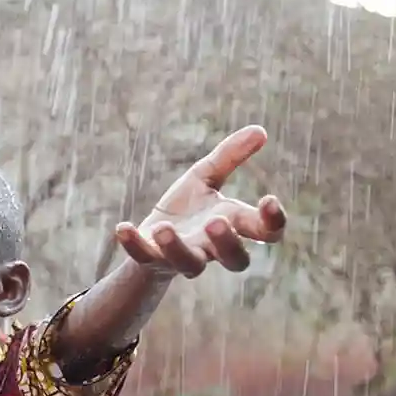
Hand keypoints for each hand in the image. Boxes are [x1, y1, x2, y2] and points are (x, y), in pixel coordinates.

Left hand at [115, 125, 286, 278]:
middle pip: (236, 260)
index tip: (268, 199)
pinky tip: (123, 227)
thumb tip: (260, 130)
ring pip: (190, 265)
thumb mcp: (205, 177)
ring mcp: (183, 258)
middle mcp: (213, 248)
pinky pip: (144, 258)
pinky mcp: (153, 260)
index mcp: (234, 226)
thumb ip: (230, 157)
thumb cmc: (188, 208)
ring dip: (177, 248)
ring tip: (163, 228)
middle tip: (215, 222)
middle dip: (227, 243)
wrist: (153, 237)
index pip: (266, 233)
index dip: (272, 221)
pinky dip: (133, 244)